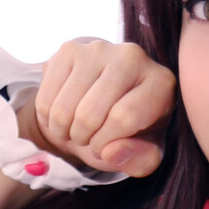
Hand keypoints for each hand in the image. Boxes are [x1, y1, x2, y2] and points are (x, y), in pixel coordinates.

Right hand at [26, 39, 174, 178]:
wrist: (104, 103)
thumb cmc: (130, 133)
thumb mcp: (144, 154)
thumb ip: (139, 160)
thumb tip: (110, 151)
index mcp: (161, 83)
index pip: (124, 118)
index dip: (105, 144)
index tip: (104, 149)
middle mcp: (133, 57)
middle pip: (90, 113)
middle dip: (83, 138)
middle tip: (87, 139)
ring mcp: (99, 48)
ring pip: (66, 107)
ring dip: (64, 130)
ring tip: (75, 130)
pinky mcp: (70, 49)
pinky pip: (47, 97)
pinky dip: (48, 117)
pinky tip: (61, 116)